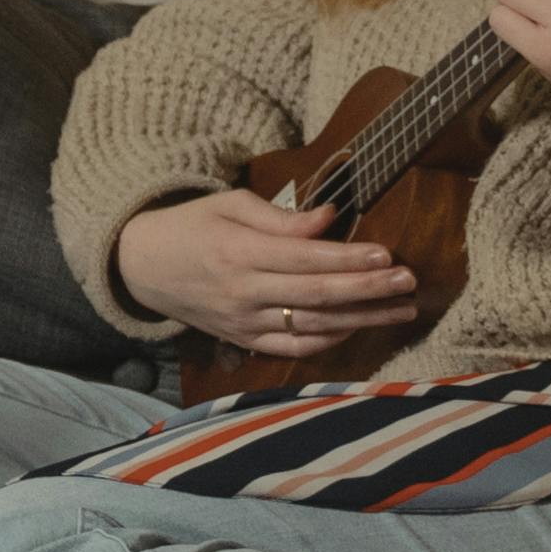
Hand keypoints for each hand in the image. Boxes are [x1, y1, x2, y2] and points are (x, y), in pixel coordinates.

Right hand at [114, 188, 423, 363]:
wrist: (142, 266)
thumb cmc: (191, 225)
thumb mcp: (229, 204)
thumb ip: (281, 217)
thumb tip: (330, 218)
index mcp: (238, 251)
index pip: (305, 259)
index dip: (349, 259)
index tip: (387, 254)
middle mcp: (243, 292)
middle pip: (316, 296)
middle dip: (368, 290)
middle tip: (408, 282)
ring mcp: (244, 322)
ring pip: (312, 326)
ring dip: (362, 319)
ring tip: (402, 309)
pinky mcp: (244, 341)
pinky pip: (293, 347)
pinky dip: (329, 340)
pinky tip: (358, 327)